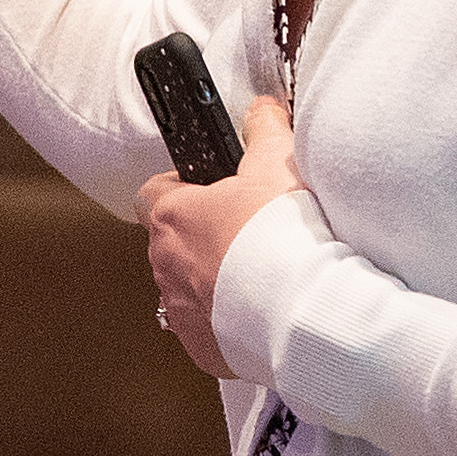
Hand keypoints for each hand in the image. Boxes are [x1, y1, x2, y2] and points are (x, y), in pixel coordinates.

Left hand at [137, 96, 304, 378]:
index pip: (152, 194)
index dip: (180, 190)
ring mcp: (180, 309)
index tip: (210, 192)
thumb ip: (263, 130)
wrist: (304, 310)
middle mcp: (165, 264)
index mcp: (171, 217)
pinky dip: (226, 321)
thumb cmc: (284, 236)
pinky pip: (206, 329)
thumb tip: (261, 108)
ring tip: (258, 276)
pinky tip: (260, 311)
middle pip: (171, 242)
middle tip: (247, 234)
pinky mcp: (201, 347)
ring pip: (186, 287)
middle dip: (202, 237)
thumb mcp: (277, 164)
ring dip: (213, 280)